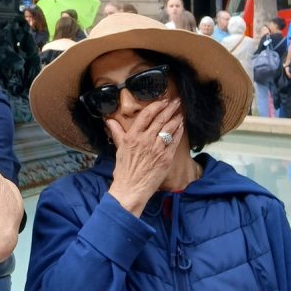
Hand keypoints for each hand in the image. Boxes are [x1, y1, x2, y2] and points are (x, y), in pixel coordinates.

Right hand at [106, 97, 182, 212]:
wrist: (131, 189)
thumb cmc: (124, 170)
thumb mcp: (119, 149)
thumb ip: (117, 133)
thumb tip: (109, 121)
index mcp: (132, 136)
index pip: (146, 115)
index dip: (156, 106)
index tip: (163, 101)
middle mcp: (145, 140)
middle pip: (160, 119)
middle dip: (170, 108)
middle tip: (176, 101)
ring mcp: (157, 149)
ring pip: (169, 128)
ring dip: (176, 118)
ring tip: (181, 112)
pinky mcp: (166, 158)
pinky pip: (174, 141)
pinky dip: (179, 132)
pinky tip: (182, 126)